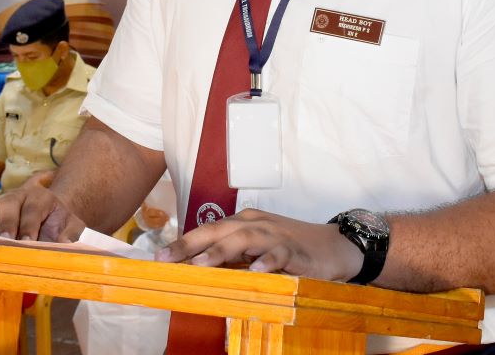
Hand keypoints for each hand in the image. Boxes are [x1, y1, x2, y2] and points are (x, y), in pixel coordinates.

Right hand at [0, 172, 85, 241]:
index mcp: (40, 197)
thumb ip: (71, 234)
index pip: (33, 208)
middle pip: (8, 205)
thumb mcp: (71, 227)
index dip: (30, 225)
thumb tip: (64, 244)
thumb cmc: (58, 225)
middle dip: (8, 224)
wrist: (47, 217)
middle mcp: (17, 197)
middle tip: (7, 242)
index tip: (29, 242)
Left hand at [156, 209, 363, 278]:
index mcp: (243, 222)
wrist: (335, 246)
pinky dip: (267, 262)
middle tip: (167, 257)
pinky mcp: (295, 250)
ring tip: (201, 264)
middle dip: (190, 243)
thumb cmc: (290, 248)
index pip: (207, 230)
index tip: (158, 255)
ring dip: (221, 252)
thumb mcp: (257, 249)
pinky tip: (256, 272)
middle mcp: (255, 224)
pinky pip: (279, 255)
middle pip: (218, 230)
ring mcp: (275, 235)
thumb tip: (198, 269)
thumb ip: (232, 256)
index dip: (183, 241)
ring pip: (243, 239)